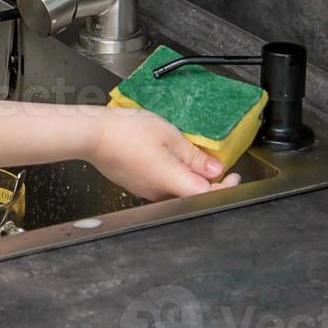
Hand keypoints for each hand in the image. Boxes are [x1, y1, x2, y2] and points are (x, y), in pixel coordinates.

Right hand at [87, 107, 242, 200]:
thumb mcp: (169, 135)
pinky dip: (173, 175)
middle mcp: (160, 192)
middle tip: (217, 166)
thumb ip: (194, 155)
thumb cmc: (126, 132)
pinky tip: (170, 158)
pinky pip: (162, 185)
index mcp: (172, 181)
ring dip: (190, 178)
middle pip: (193, 195)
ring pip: (177, 190)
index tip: (233, 176)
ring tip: (193, 158)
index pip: (208, 195)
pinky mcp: (137, 185)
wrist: (93, 135)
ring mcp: (146, 191)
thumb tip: (214, 168)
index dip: (226, 187)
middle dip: (209, 182)